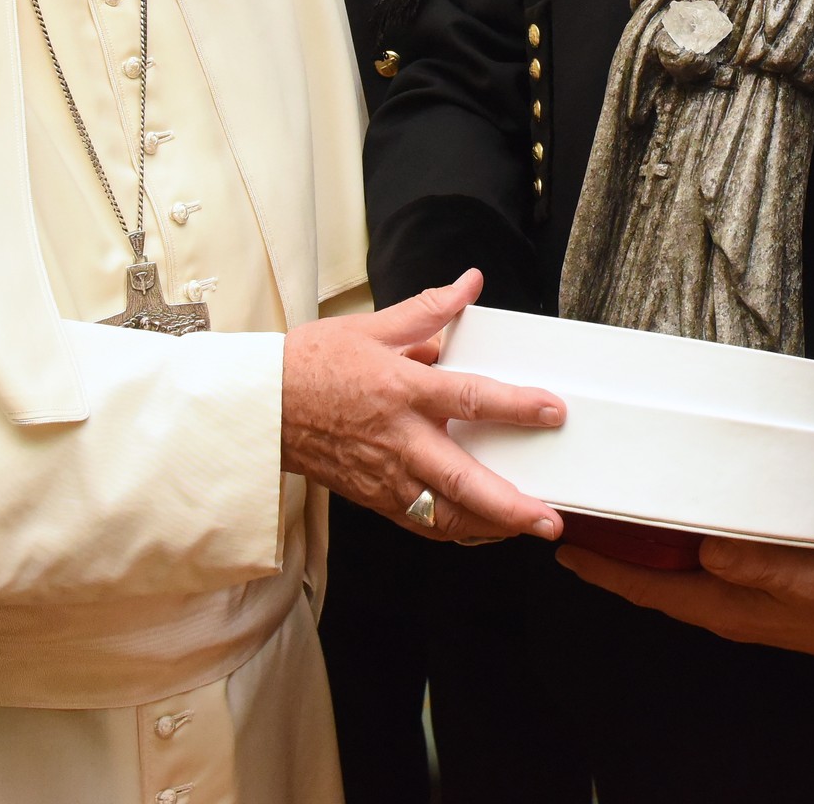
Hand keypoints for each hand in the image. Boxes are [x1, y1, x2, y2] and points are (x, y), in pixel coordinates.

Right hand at [281, 269, 564, 541]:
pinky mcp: (373, 498)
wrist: (261, 408)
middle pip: (462, 480)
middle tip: (549, 518)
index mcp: (402, 390)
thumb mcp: (371, 327)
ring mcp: (385, 476)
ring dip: (489, 527)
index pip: (471, 399)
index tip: (552, 411)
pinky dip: (454, 530)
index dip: (516, 406)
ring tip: (525, 529)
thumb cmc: (312, 365)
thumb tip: (470, 284)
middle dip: (510, 504)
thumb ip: (429, 310)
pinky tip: (479, 529)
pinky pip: (421, 523)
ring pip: (444, 515)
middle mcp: (398, 440)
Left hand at [557, 535, 813, 660]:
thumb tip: (703, 548)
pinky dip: (689, 541)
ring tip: (628, 515)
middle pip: (656, 579)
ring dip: (652, 546)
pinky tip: (693, 518)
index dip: (604, 569)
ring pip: (681, 571)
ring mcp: (747, 597)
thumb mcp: (796, 576)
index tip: (567, 550)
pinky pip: (712, 562)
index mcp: (723, 607)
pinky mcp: (769, 583)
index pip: (646, 587)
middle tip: (589, 521)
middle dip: (620, 554)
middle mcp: (726, 606)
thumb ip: (747, 561)